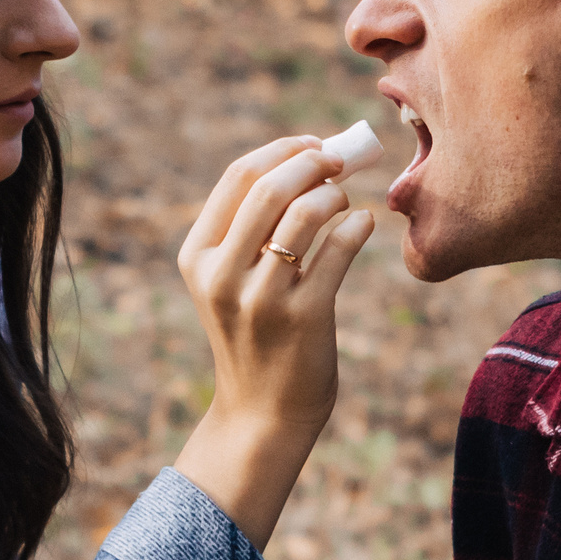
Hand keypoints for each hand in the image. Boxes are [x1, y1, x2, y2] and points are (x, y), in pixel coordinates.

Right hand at [171, 135, 377, 549]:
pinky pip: (340, 250)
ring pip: (305, 214)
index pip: (237, 176)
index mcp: (198, 257)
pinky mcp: (304, 317)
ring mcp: (262, 298)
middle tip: (340, 160)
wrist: (261, 414)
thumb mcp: (230, 282)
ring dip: (334, 196)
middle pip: (270, 187)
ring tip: (344, 204)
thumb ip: (253, 228)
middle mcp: (222, 275)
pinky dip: (357, 226)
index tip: (313, 145)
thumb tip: (310, 159)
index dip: (282, 150)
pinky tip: (362, 224)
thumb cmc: (256, 337)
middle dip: (313, 162)